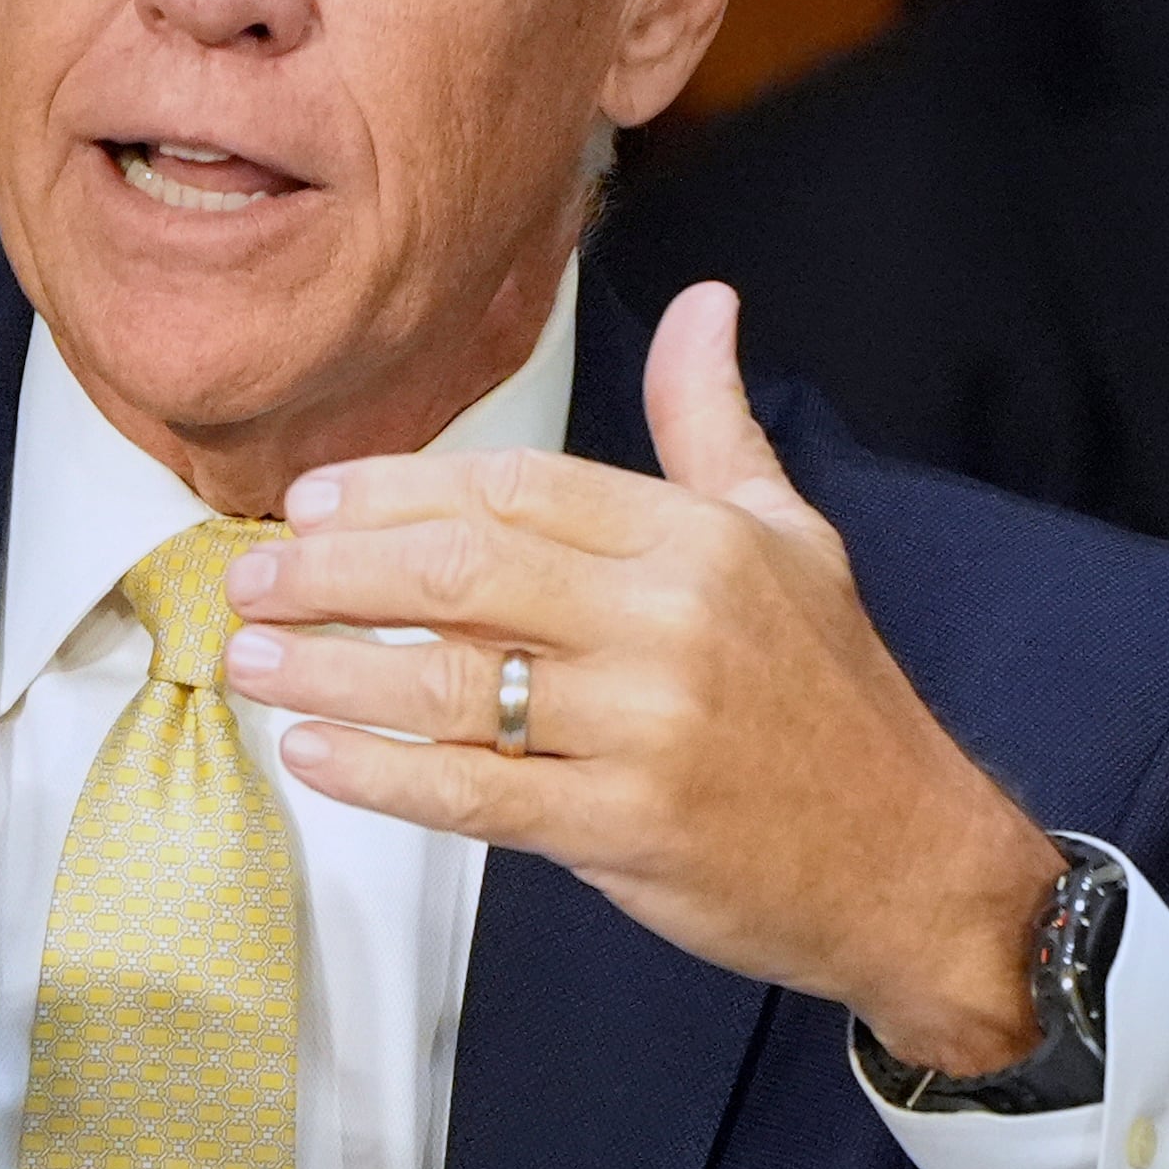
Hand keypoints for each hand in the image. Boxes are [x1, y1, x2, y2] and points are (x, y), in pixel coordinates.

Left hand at [222, 282, 1067, 1075]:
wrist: (916, 865)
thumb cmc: (835, 699)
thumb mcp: (790, 536)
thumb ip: (713, 422)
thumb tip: (706, 303)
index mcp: (695, 538)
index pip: (514, 487)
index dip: (395, 490)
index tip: (312, 503)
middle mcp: (669, 619)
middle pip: (461, 568)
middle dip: (334, 570)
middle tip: (253, 579)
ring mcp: (647, 726)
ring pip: (448, 680)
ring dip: (331, 666)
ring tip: (252, 661)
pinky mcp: (627, 827)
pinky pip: (475, 791)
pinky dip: (382, 774)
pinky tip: (315, 754)